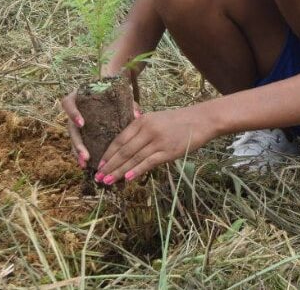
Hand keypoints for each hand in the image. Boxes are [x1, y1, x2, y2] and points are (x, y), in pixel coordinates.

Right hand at [61, 89, 142, 169]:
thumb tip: (138, 115)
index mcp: (78, 97)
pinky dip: (81, 154)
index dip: (73, 114)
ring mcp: (76, 122)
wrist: (109, 87)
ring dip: (78, 152)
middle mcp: (74, 111)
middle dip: (77, 143)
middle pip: (70, 128)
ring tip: (85, 164)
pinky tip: (87, 164)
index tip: (82, 124)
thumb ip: (128, 102)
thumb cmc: (113, 90)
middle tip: (86, 156)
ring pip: (73, 139)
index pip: (68, 103)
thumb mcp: (120, 93)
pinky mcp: (81, 131)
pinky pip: (78, 143)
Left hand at [95, 106, 215, 184]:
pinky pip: (148, 163)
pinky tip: (127, 179)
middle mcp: (148, 129)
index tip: (99, 165)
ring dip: (119, 171)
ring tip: (108, 181)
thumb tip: (125, 146)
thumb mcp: (156, 119)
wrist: (201, 120)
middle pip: (124, 150)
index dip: (108, 154)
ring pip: (134, 158)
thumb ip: (141, 129)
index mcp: (142, 120)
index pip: (120, 139)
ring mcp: (158, 141)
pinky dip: (137, 171)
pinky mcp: (168, 151)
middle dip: (110, 165)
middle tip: (98, 177)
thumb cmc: (178, 121)